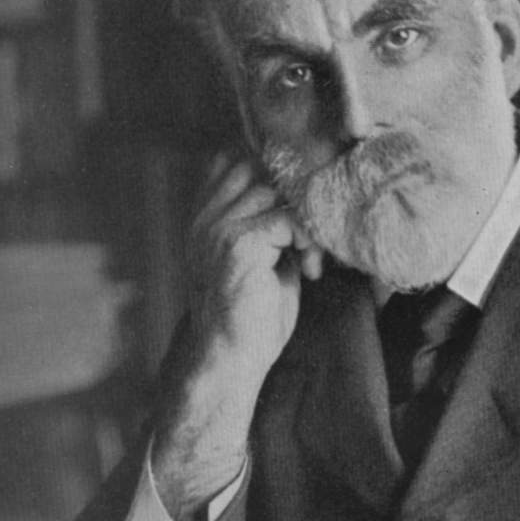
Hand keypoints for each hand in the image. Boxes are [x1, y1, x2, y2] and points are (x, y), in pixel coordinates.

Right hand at [185, 154, 321, 379]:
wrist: (230, 359)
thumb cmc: (252, 317)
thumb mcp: (266, 261)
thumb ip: (275, 225)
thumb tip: (312, 195)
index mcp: (207, 217)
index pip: (241, 161)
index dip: (281, 180)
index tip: (305, 215)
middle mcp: (207, 217)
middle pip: (262, 168)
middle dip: (297, 196)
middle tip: (312, 237)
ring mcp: (218, 228)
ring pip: (277, 190)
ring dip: (306, 221)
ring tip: (310, 259)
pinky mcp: (238, 243)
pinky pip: (287, 219)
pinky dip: (308, 241)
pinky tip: (309, 271)